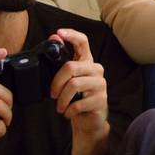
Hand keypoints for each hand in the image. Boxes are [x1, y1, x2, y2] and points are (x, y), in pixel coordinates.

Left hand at [49, 29, 109, 154]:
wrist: (89, 121)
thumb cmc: (76, 99)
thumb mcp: (68, 80)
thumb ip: (61, 62)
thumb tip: (53, 37)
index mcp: (87, 62)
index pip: (83, 42)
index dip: (71, 35)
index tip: (58, 33)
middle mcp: (96, 69)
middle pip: (71, 66)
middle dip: (56, 82)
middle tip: (52, 94)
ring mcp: (100, 84)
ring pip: (74, 85)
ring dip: (62, 100)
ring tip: (60, 107)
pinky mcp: (101, 99)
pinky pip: (79, 103)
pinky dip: (69, 111)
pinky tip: (69, 113)